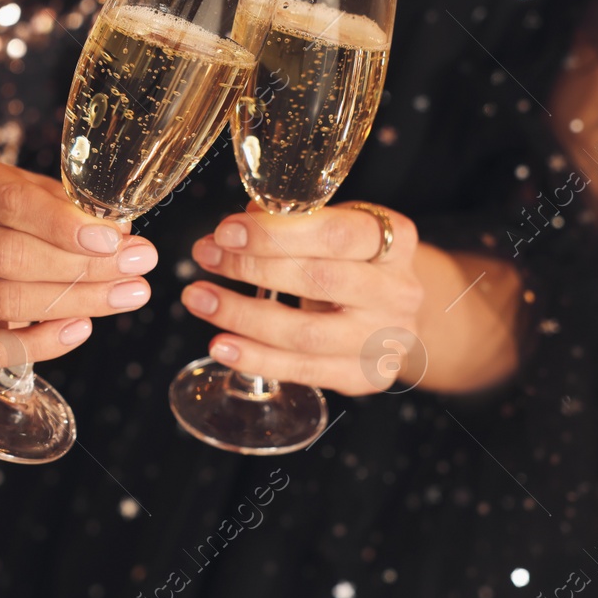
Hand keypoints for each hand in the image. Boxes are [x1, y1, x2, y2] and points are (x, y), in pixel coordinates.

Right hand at [0, 155, 157, 366]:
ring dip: (73, 301)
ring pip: (3, 300)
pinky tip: (82, 327)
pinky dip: (41, 343)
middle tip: (135, 266)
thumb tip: (121, 235)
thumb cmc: (15, 208)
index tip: (112, 240)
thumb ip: (75, 209)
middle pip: (7, 255)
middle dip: (79, 265)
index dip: (63, 224)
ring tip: (126, 294)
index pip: (9, 202)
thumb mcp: (41, 191)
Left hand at [181, 202, 425, 394]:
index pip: (336, 234)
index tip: (227, 230)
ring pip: (306, 334)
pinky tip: (222, 346)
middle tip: (206, 256)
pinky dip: (257, 360)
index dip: (277, 233)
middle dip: (253, 267)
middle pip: (320, 281)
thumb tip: (244, 220)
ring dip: (243, 316)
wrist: (396, 313)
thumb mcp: (338, 228)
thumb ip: (296, 221)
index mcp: (397, 240)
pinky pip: (304, 371)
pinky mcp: (367, 377)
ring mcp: (385, 340)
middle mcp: (398, 292)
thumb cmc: (357, 261)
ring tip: (199, 300)